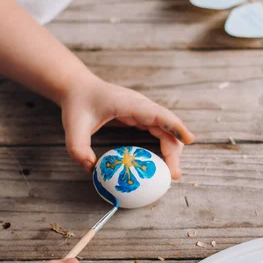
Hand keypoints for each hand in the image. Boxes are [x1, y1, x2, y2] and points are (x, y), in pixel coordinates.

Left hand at [61, 75, 194, 178]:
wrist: (78, 88)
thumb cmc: (77, 104)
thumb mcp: (73, 127)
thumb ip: (78, 149)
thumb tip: (92, 169)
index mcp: (128, 103)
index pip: (158, 114)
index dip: (175, 126)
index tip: (190, 140)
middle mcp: (140, 105)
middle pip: (168, 125)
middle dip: (175, 149)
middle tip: (174, 174)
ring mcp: (143, 110)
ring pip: (166, 129)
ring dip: (173, 149)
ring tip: (172, 172)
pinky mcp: (141, 115)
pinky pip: (160, 130)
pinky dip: (166, 145)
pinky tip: (165, 161)